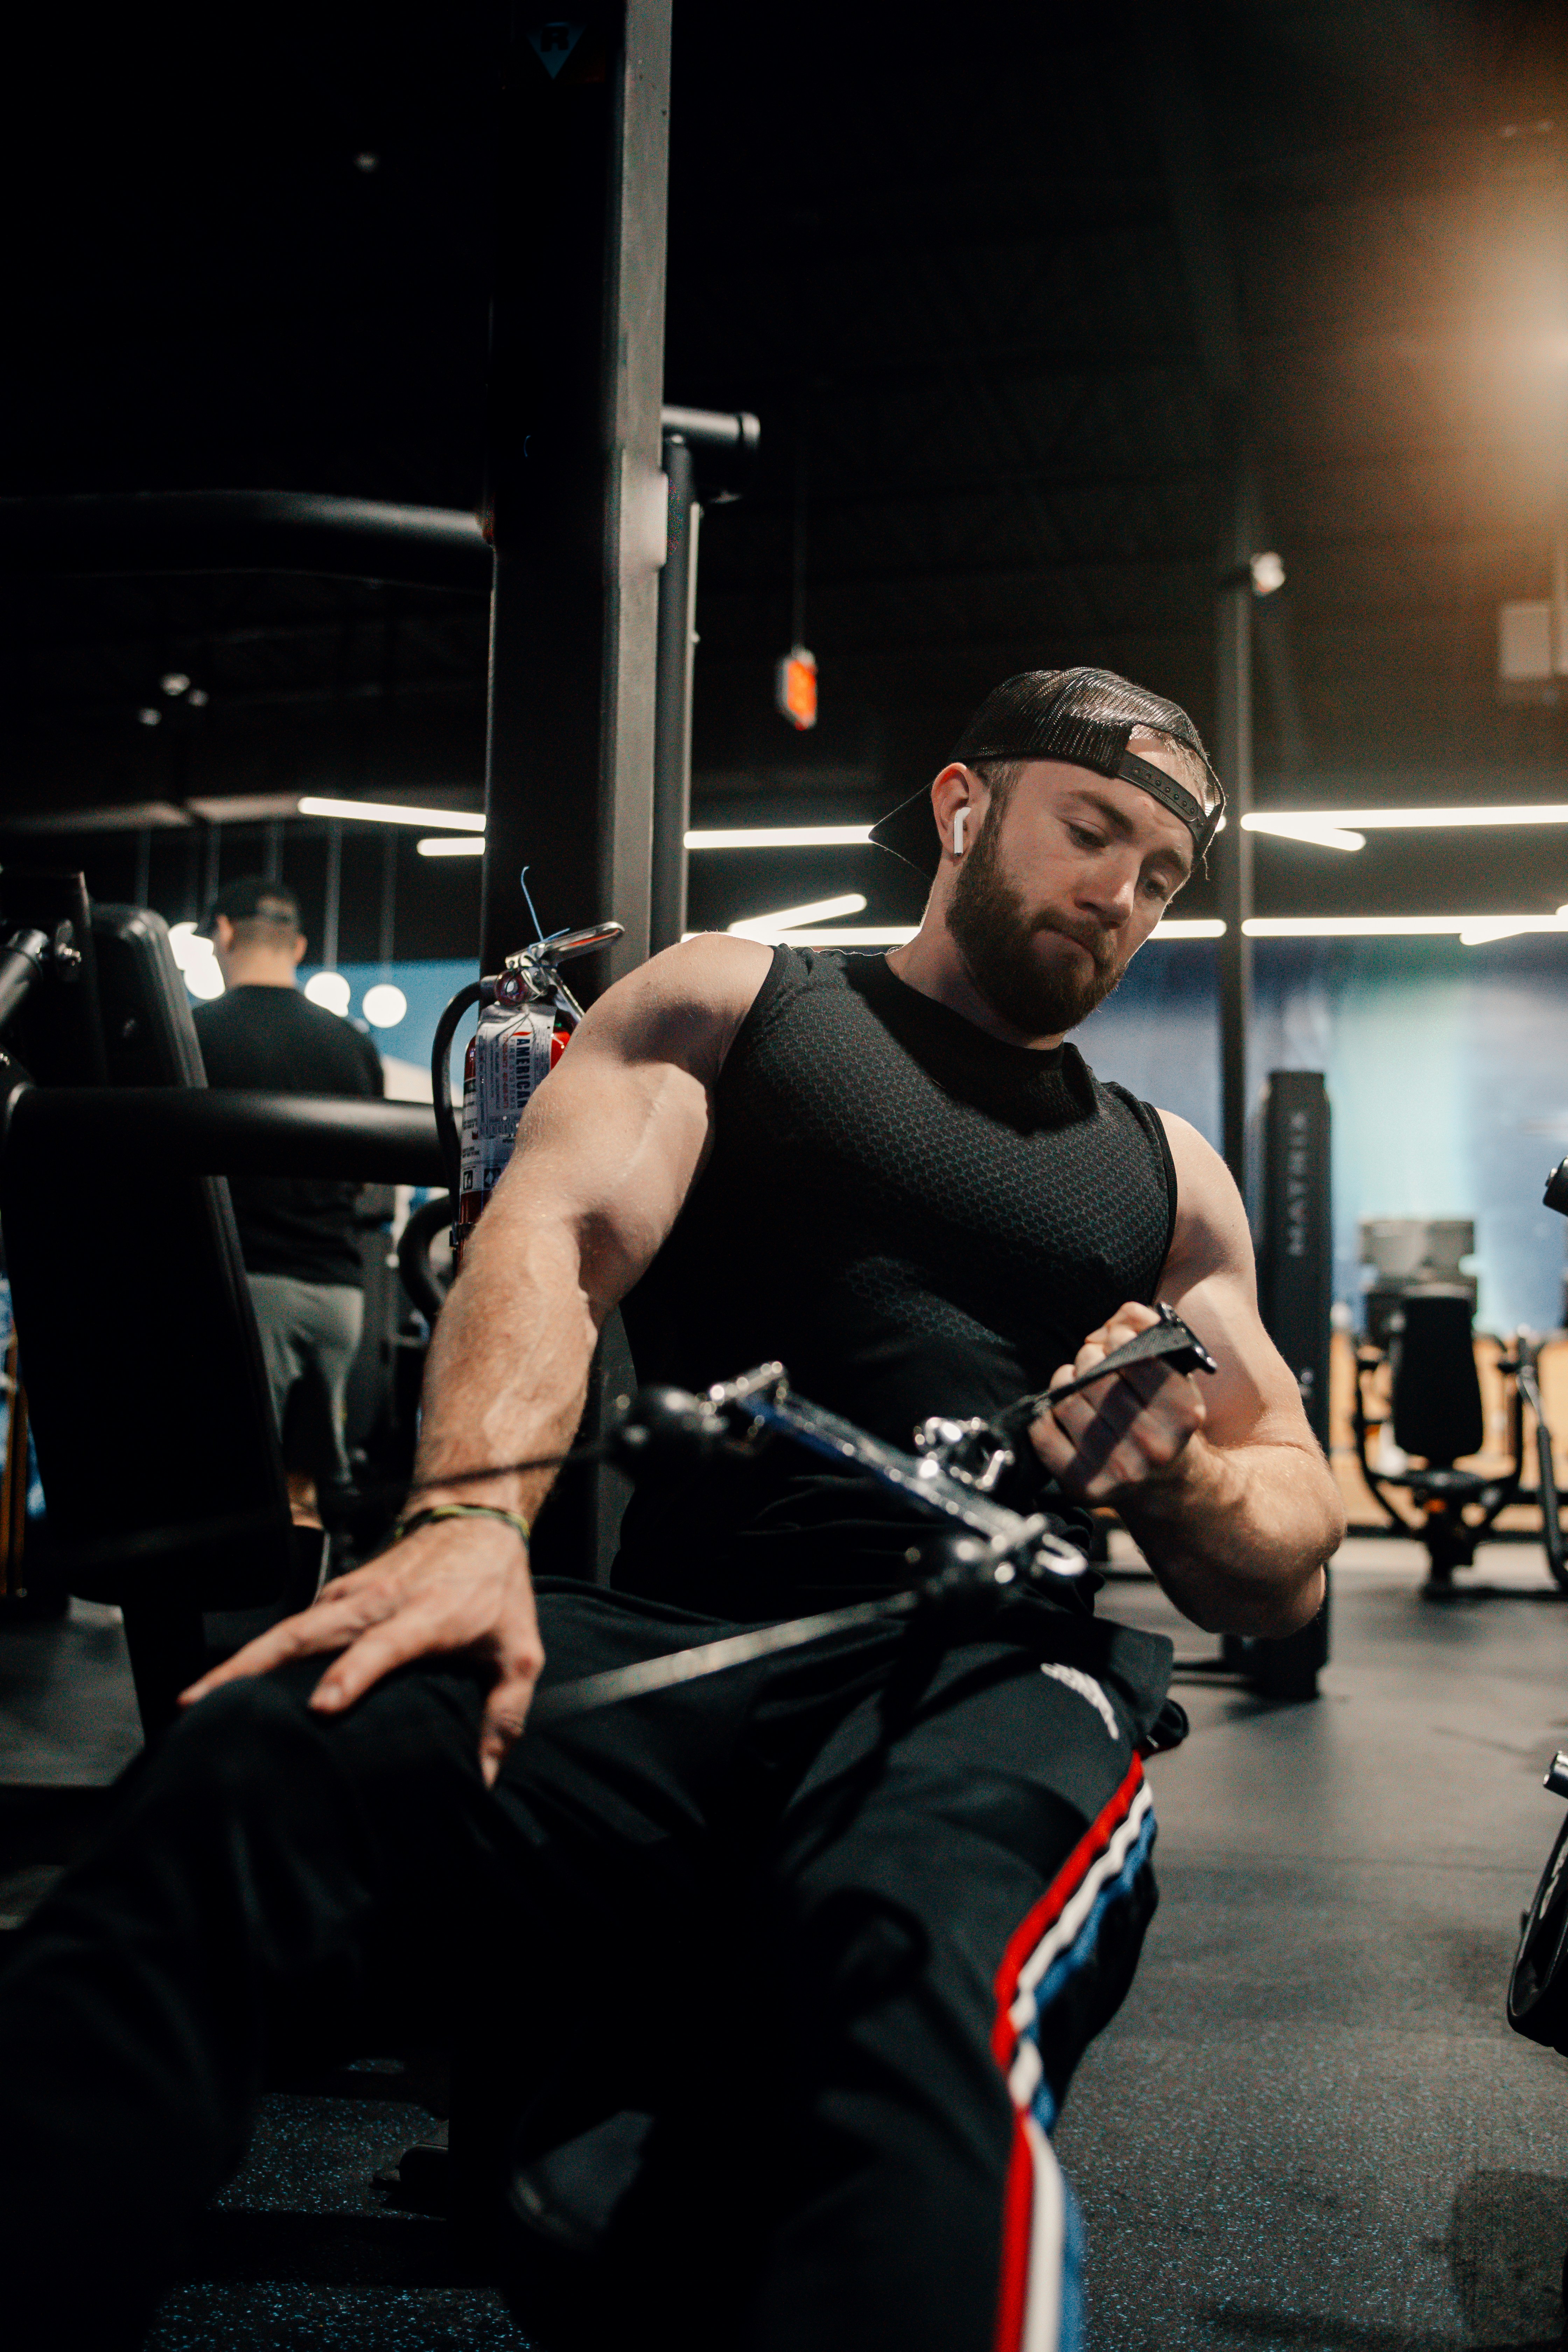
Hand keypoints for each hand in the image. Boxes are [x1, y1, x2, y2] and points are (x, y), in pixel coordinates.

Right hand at [178, 1517, 544, 1786]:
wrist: (475, 1521)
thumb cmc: (497, 1591)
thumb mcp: (519, 1652)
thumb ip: (505, 1713)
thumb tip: (484, 1777)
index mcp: (425, 1616)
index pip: (383, 1645)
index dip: (352, 1673)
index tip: (322, 1706)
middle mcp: (377, 1602)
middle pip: (303, 1633)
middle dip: (251, 1667)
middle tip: (201, 1705)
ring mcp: (350, 1594)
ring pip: (287, 1629)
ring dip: (241, 1661)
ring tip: (194, 1703)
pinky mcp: (336, 1592)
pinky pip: (295, 1626)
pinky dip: (261, 1654)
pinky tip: (234, 1686)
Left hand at [1028, 1301, 1206, 1505]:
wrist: (1167, 1484)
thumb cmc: (1163, 1418)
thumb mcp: (1173, 1374)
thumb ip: (1151, 1331)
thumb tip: (1124, 1312)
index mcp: (1183, 1412)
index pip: (1134, 1355)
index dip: (1117, 1339)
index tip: (1115, 1341)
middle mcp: (1153, 1443)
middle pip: (1095, 1376)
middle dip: (1088, 1359)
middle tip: (1092, 1363)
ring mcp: (1118, 1468)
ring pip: (1067, 1400)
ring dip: (1065, 1382)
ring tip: (1076, 1383)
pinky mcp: (1085, 1486)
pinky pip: (1043, 1433)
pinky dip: (1044, 1415)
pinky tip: (1060, 1414)